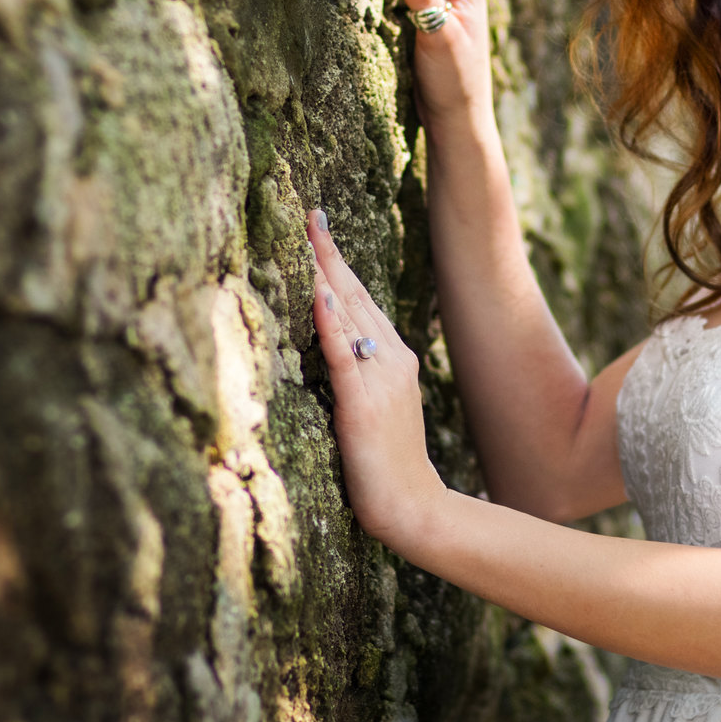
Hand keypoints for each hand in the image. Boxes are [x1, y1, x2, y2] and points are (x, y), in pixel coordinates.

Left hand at [307, 208, 446, 551]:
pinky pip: (344, 356)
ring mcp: (380, 381)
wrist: (413, 507)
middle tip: (309, 214)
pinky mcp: (363, 405)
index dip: (337, 261)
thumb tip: (329, 345)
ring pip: (348, 316)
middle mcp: (391, 359)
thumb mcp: (373, 406)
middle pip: (354, 296)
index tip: (318, 225)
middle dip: (329, 253)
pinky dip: (329, 323)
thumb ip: (356, 373)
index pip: (359, 299)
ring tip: (307, 236)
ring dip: (325, 274)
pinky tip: (317, 294)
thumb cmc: (387, 464)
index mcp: (394, 358)